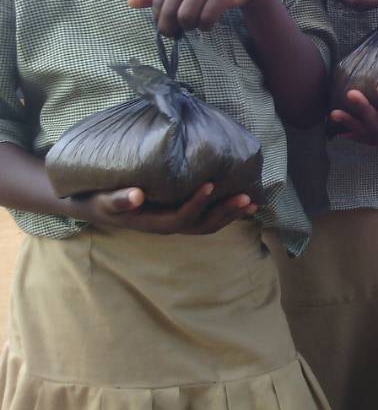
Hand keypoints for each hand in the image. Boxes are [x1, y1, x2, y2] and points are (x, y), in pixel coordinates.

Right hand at [67, 183, 256, 234]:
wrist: (93, 205)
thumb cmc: (98, 200)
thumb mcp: (102, 201)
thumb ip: (118, 200)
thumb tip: (137, 196)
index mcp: (153, 223)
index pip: (180, 217)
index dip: (197, 203)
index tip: (211, 183)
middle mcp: (168, 225)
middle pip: (202, 224)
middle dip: (225, 212)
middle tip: (247, 198)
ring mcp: (175, 221)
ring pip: (208, 223)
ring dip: (231, 214)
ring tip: (253, 202)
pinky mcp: (179, 214)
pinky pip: (206, 216)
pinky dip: (225, 211)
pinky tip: (242, 201)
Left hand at [128, 0, 273, 35]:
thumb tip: (130, 3)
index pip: (158, 2)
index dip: (160, 20)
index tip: (167, 28)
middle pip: (171, 12)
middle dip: (172, 28)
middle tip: (178, 33)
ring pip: (187, 17)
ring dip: (190, 27)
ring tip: (194, 24)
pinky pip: (206, 19)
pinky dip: (205, 27)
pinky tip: (208, 24)